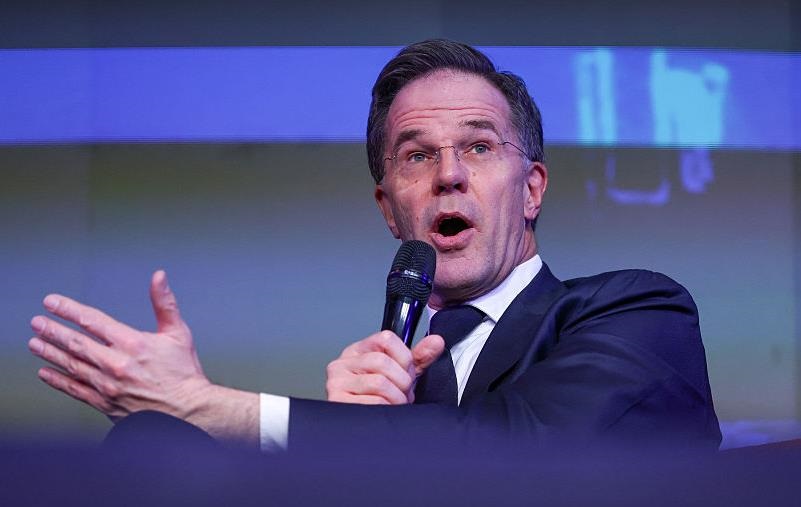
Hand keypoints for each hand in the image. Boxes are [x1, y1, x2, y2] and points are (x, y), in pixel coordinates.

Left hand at [28, 270, 258, 442]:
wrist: (188, 411)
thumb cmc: (184, 372)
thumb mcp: (178, 333)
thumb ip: (164, 303)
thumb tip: (158, 277)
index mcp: (133, 343)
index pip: (93, 321)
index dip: (69, 309)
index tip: (52, 302)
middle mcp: (116, 363)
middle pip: (76, 343)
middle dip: (53, 331)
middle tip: (37, 322)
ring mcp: (108, 385)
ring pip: (71, 365)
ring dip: (50, 353)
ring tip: (35, 343)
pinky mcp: (105, 403)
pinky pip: (74, 390)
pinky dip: (57, 381)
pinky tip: (45, 372)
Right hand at [326, 330, 444, 404]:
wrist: (363, 428)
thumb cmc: (380, 398)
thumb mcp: (401, 374)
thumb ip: (419, 357)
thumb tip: (437, 342)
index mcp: (358, 351)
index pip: (386, 339)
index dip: (405, 358)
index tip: (409, 373)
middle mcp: (343, 363)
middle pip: (383, 361)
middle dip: (402, 381)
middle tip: (404, 393)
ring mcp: (337, 382)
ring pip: (379, 382)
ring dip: (396, 397)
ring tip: (396, 403)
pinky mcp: (337, 401)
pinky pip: (372, 402)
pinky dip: (386, 408)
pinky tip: (386, 411)